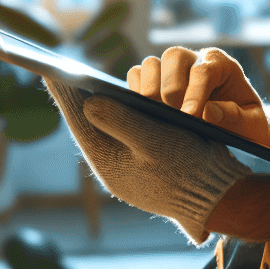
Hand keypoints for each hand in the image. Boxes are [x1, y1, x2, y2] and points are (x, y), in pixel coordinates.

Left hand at [43, 79, 246, 244]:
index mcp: (110, 164)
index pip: (80, 124)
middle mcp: (114, 168)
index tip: (51, 72)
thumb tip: (87, 103)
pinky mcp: (144, 165)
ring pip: (104, 132)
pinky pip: (121, 136)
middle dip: (75, 100)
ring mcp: (129, 168)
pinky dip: (115, 117)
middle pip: (88, 127)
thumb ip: (120, 122)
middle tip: (59, 73)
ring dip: (95, 108)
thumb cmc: (189, 169)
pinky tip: (115, 103)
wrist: (218, 197)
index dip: (66, 96)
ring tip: (81, 85)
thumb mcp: (155, 141)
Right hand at [130, 46, 268, 142]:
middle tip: (175, 116)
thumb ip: (236, 118)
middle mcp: (194, 59)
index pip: (203, 70)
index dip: (195, 93)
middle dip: (171, 87)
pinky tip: (145, 113)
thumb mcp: (251, 126)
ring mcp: (171, 68)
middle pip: (174, 56)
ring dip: (150, 90)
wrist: (235, 126)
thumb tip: (208, 112)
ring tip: (158, 116)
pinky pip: (136, 75)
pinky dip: (135, 91)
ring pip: (151, 63)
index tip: (189, 117)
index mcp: (221, 64)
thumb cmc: (245, 125)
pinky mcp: (154, 79)